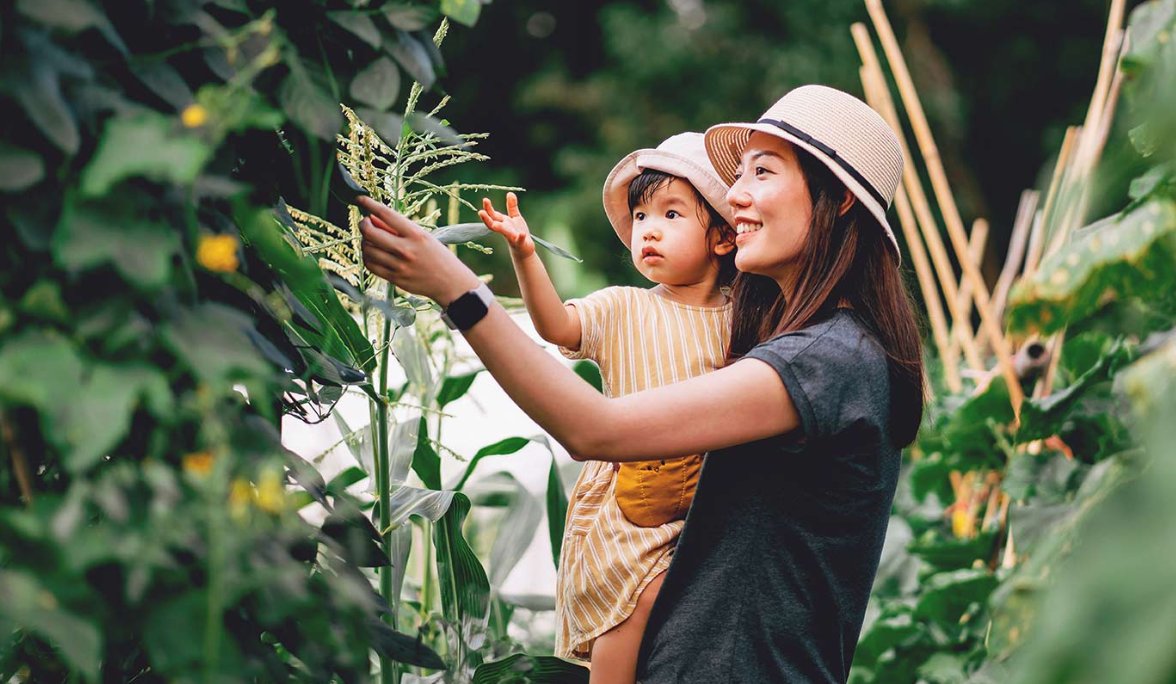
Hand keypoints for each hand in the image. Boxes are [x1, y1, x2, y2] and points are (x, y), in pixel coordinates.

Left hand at [358, 196, 482, 304]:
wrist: (450, 283)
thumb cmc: (438, 256)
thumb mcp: (422, 236)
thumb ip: (398, 228)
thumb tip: (373, 217)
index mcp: (416, 235)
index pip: (387, 214)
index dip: (369, 204)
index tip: (360, 199)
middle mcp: (406, 250)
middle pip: (371, 233)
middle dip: (363, 224)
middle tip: (365, 223)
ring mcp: (399, 266)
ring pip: (367, 250)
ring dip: (365, 242)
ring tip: (371, 240)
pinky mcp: (395, 279)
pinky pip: (371, 266)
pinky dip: (368, 257)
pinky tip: (373, 254)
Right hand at [478, 192, 535, 258]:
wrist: (524, 248)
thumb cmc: (517, 232)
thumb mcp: (515, 217)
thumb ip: (512, 206)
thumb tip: (510, 193)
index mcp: (503, 223)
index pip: (493, 215)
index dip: (488, 208)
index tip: (485, 200)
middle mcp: (504, 230)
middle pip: (493, 224)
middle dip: (487, 219)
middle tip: (481, 212)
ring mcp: (512, 237)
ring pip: (504, 232)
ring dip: (500, 228)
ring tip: (496, 225)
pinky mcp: (520, 243)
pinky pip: (520, 240)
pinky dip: (520, 237)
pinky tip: (522, 234)